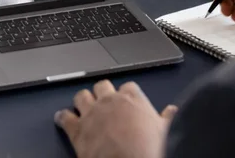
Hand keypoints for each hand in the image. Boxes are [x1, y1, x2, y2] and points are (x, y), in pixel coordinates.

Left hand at [55, 80, 176, 157]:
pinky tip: (62, 118)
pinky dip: (63, 117)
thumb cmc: (149, 149)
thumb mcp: (165, 131)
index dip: (126, 94)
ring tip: (82, 105)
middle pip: (102, 85)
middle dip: (102, 91)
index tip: (126, 100)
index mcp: (132, 98)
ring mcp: (91, 113)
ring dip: (82, 100)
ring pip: (81, 96)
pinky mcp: (77, 129)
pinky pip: (65, 117)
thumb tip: (172, 111)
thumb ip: (167, 118)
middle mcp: (110, 101)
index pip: (128, 86)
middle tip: (103, 99)